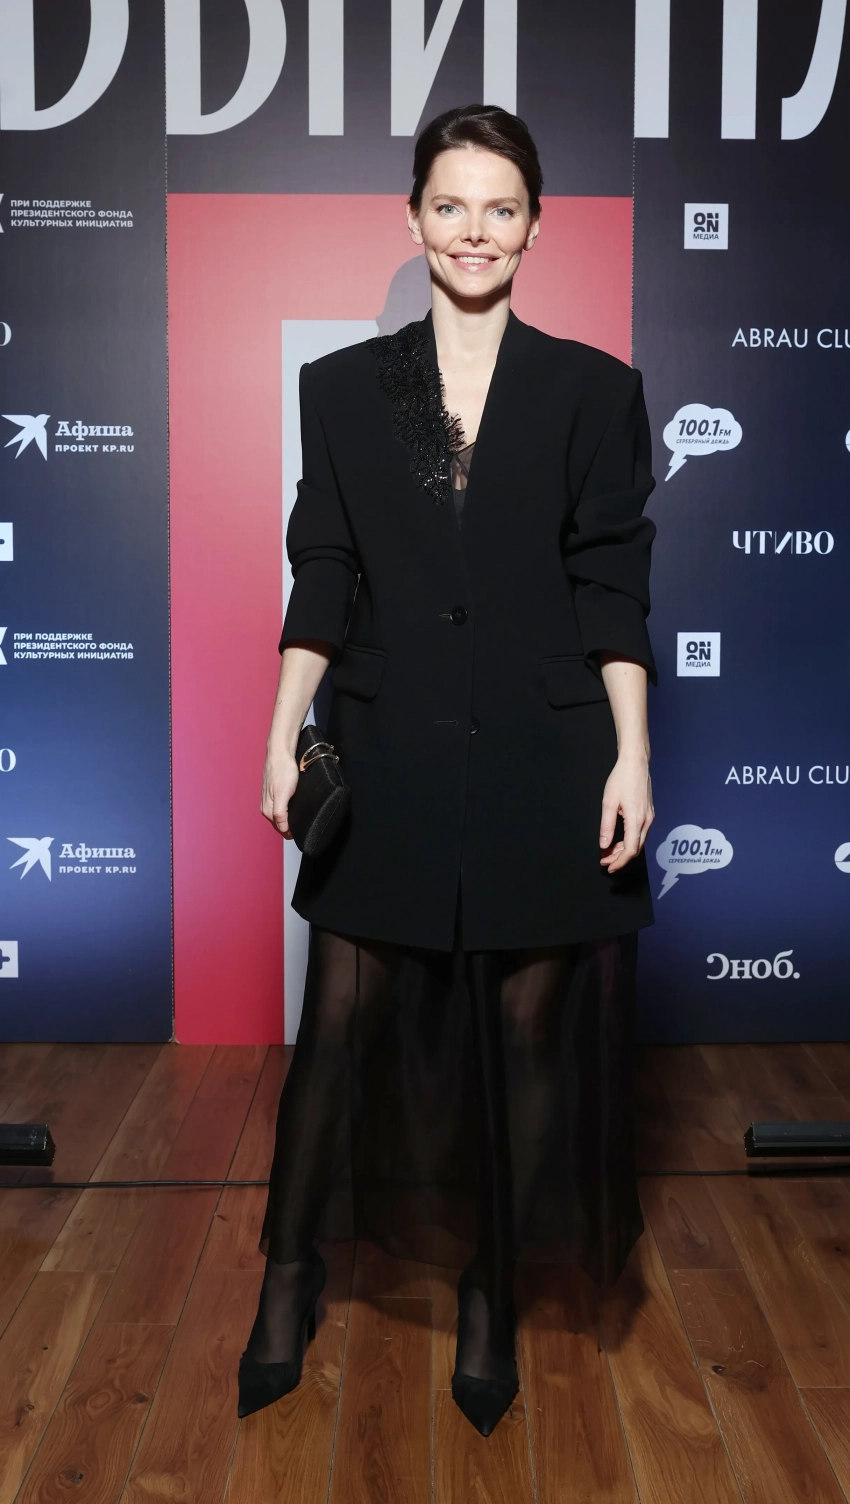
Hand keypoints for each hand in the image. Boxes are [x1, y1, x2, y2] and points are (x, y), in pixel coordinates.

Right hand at [261, 749, 298, 838]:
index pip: (281, 829)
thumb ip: (280, 813)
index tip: (302, 832)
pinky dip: (288, 811)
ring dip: (288, 820)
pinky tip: (294, 808)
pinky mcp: (274, 793)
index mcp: (268, 809)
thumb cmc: (283, 771)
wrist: (280, 753)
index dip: (291, 833)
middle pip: (279, 824)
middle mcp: (266, 806)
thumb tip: (283, 829)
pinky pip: (281, 808)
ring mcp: (269, 800)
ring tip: (300, 820)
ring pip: (280, 816)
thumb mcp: (283, 794)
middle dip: (290, 828)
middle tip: (304, 827)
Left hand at [599, 753, 653, 873]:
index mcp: (636, 820)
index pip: (630, 850)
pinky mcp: (649, 812)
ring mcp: (649, 817)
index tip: (609, 867)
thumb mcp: (608, 802)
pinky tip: (619, 840)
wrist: (636, 763)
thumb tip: (604, 844)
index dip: (619, 862)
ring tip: (609, 851)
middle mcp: (646, 821)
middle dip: (620, 858)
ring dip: (624, 849)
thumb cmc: (621, 779)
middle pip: (636, 848)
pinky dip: (629, 840)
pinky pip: (640, 833)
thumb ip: (606, 826)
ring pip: (639, 841)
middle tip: (605, 860)